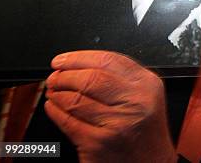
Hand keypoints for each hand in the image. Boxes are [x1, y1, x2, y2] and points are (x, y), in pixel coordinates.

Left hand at [45, 51, 176, 162]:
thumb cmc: (144, 131)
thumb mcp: (146, 97)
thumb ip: (123, 78)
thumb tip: (81, 64)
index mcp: (148, 84)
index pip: (109, 60)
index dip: (79, 57)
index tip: (63, 60)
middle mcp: (135, 101)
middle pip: (90, 77)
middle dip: (65, 75)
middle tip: (55, 76)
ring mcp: (117, 122)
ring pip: (76, 99)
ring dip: (57, 93)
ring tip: (53, 91)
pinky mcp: (98, 142)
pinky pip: (68, 121)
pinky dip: (54, 111)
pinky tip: (53, 107)